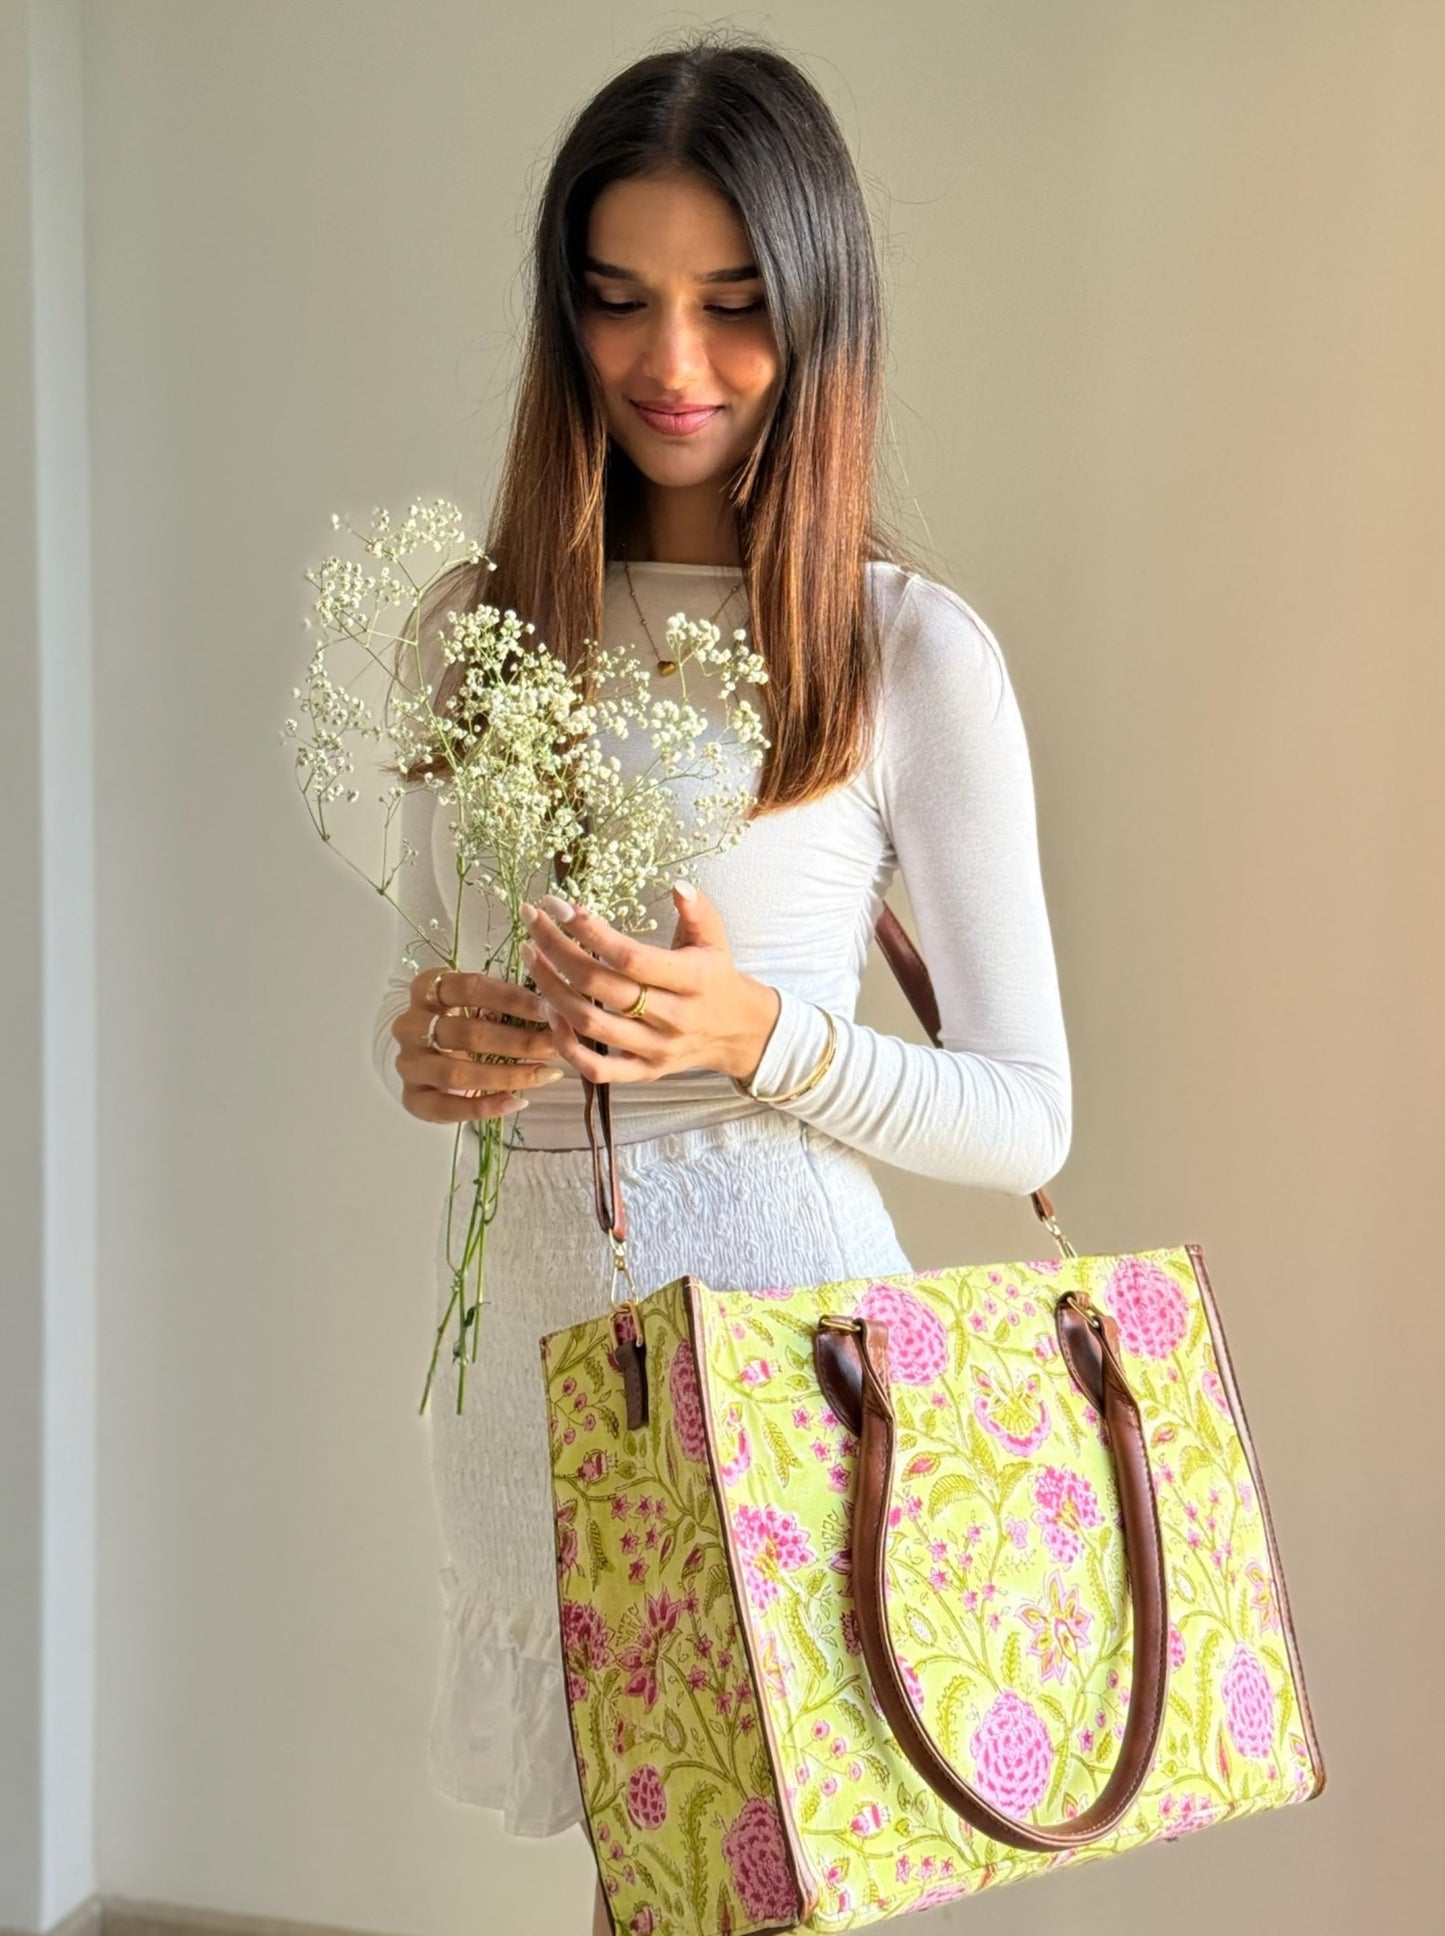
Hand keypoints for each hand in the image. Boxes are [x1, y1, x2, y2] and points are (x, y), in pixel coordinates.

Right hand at [390, 964, 566, 1122]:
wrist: (428, 1058)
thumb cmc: (463, 1023)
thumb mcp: (478, 1004)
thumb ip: (507, 1003)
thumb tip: (557, 1008)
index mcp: (426, 990)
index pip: (470, 988)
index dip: (513, 999)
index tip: (549, 1009)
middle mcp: (410, 1025)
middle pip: (467, 1033)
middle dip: (519, 1041)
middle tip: (556, 1045)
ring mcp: (408, 1063)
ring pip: (457, 1072)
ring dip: (508, 1075)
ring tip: (546, 1074)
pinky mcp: (412, 1098)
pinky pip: (448, 1108)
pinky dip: (486, 1107)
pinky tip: (518, 1101)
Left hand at [518, 881, 781, 1086]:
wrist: (738, 1032)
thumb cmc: (716, 976)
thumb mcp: (715, 938)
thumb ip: (697, 911)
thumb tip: (678, 885)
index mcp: (694, 979)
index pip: (631, 957)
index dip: (590, 931)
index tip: (559, 905)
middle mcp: (674, 1017)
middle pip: (601, 988)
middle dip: (557, 952)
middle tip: (532, 924)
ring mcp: (657, 1049)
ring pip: (591, 1025)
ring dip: (552, 991)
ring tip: (532, 958)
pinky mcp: (645, 1072)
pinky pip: (596, 1070)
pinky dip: (566, 1045)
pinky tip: (549, 1012)